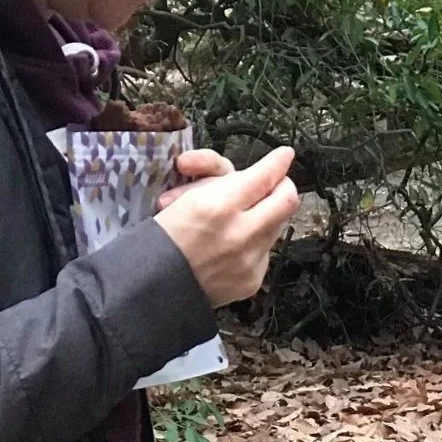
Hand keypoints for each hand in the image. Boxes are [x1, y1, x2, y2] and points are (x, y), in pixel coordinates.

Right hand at [154, 146, 298, 307]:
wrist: (156, 286)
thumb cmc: (164, 239)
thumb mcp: (189, 197)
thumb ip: (226, 182)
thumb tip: (260, 173)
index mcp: (218, 207)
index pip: (262, 178)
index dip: (276, 163)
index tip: (284, 155)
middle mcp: (240, 235)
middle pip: (286, 201)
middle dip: (283, 186)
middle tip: (274, 181)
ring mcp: (250, 261)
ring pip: (276, 224)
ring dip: (264, 214)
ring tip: (239, 216)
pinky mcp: (252, 279)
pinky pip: (264, 251)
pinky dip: (253, 242)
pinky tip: (230, 245)